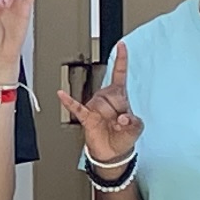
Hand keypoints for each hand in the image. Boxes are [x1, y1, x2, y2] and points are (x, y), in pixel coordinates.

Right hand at [56, 40, 140, 169]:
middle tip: (120, 122)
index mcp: (120, 97)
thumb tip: (123, 118)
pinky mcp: (86, 117)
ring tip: (110, 126)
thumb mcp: (137, 129)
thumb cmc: (123, 138)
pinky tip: (61, 94)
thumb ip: (134, 122)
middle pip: (110, 94)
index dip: (121, 59)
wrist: (112, 153)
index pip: (120, 74)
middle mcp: (106, 99)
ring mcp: (95, 107)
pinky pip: (76, 107)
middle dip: (117, 108)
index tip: (122, 45)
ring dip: (106, 116)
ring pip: (99, 103)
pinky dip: (69, 101)